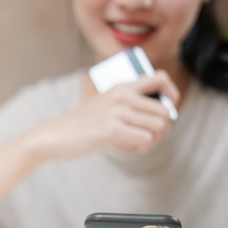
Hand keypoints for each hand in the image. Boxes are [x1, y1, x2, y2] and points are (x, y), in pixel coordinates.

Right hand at [24, 71, 179, 162]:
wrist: (56, 136)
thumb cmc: (82, 126)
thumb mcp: (106, 107)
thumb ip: (130, 107)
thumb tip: (164, 117)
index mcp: (121, 86)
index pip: (160, 78)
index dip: (172, 94)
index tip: (168, 109)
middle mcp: (122, 95)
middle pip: (164, 111)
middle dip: (162, 129)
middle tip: (148, 139)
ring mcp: (117, 111)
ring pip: (158, 127)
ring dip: (153, 140)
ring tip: (137, 144)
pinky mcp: (112, 129)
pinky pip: (145, 139)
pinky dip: (141, 148)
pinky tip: (129, 148)